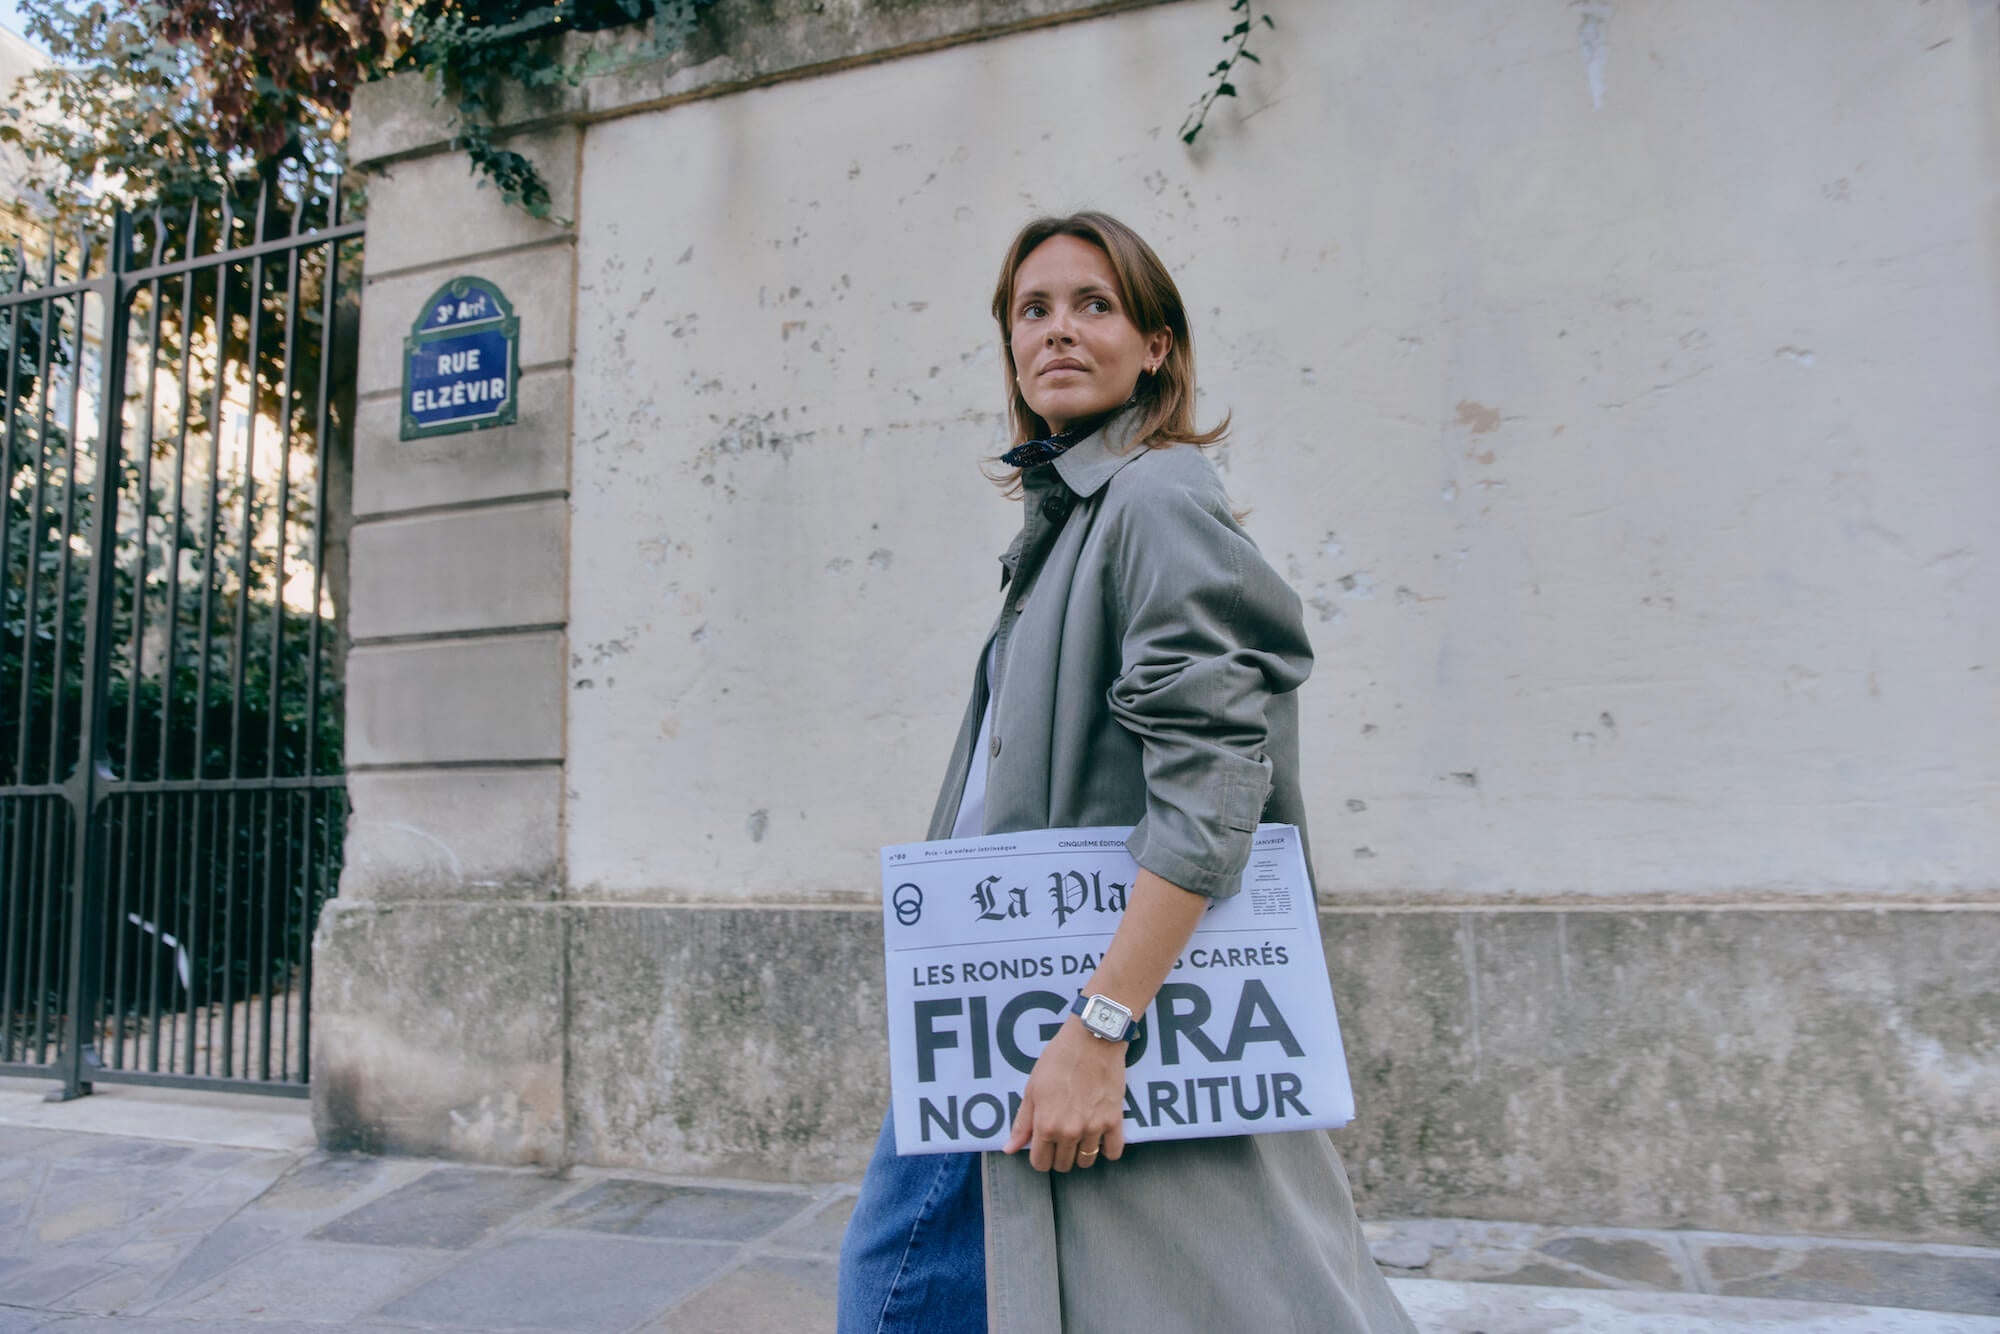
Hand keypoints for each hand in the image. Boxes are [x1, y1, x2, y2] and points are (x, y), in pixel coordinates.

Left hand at [1002, 1016, 1127, 1171]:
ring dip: (1081, 1154)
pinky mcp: (1114, 1121)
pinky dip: (1107, 1150)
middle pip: (1063, 1165)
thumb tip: (1010, 1149)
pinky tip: (1100, 1139)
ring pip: (1086, 1161)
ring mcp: (1093, 1128)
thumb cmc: (1058, 1060)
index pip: (1041, 1163)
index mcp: (1046, 1125)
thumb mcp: (1032, 1089)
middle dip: (1059, 1157)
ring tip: (1079, 1138)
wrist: (1092, 1040)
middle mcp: (1069, 1132)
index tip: (1043, 1147)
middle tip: (1060, 1139)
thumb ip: (1022, 1123)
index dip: (1040, 1157)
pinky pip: (1113, 1152)